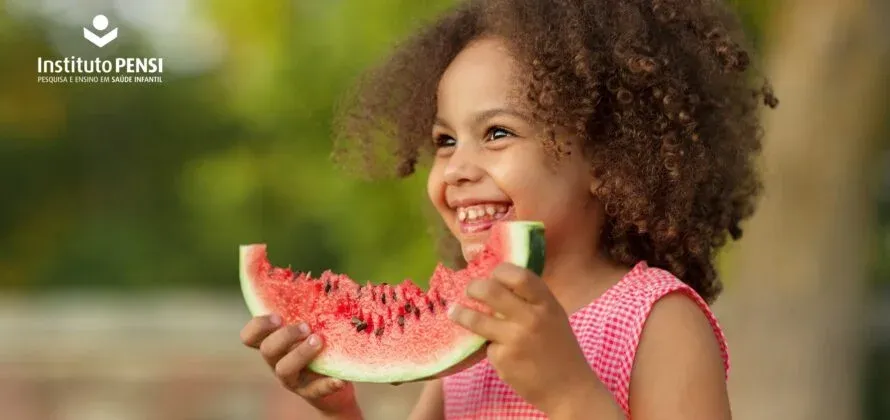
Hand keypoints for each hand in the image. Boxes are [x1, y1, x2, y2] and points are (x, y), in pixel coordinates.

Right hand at [240, 314, 359, 416]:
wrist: (335, 384)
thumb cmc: (320, 346)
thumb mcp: (311, 328)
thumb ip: (309, 311)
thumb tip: (323, 282)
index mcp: (273, 343)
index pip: (250, 336)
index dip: (258, 326)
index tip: (277, 316)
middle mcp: (277, 361)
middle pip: (267, 350)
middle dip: (284, 336)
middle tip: (305, 326)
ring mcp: (292, 379)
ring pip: (284, 369)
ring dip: (300, 354)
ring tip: (319, 341)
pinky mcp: (311, 393)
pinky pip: (315, 390)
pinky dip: (326, 383)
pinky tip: (339, 378)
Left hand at [447, 263, 606, 414]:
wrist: (568, 389)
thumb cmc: (560, 349)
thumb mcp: (553, 317)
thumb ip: (530, 301)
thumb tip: (498, 283)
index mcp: (547, 304)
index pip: (519, 276)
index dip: (501, 271)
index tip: (492, 274)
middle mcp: (530, 318)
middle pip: (491, 291)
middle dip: (474, 287)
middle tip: (469, 290)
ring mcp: (514, 339)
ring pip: (477, 320)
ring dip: (461, 313)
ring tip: (454, 311)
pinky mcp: (503, 359)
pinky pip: (487, 346)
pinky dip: (490, 348)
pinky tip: (502, 354)